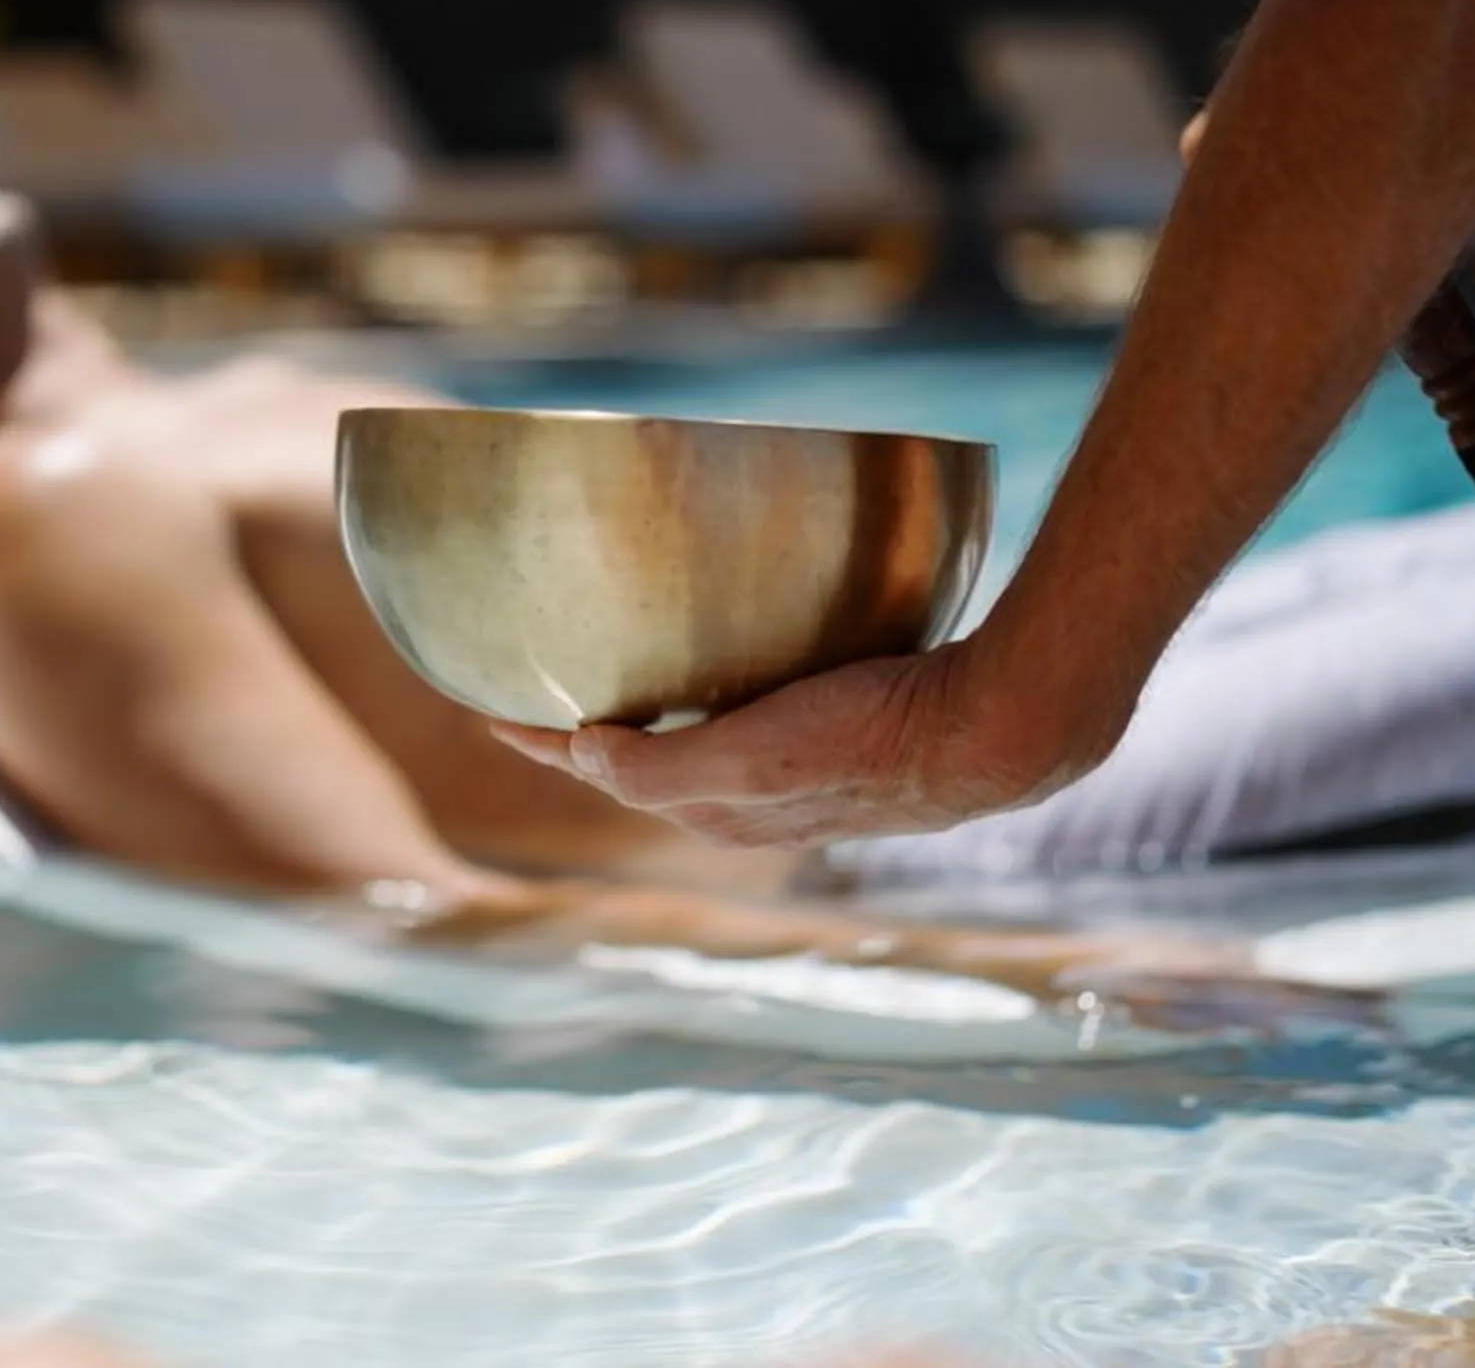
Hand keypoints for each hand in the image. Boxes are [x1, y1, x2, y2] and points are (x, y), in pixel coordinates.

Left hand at [491, 619, 1136, 849]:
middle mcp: (747, 802)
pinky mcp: (834, 737)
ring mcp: (792, 774)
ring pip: (688, 746)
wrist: (994, 733)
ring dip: (638, 720)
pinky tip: (714, 662)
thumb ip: (667, 767)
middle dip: (578, 734)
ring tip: (602, 677)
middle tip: (527, 688)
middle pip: (636, 764)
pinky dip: (701, 701)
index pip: (600, 772)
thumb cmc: (873, 743)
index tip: (480, 708)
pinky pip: (742, 720)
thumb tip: (584, 755)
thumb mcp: (754, 760)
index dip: (536, 742)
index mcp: (717, 811)